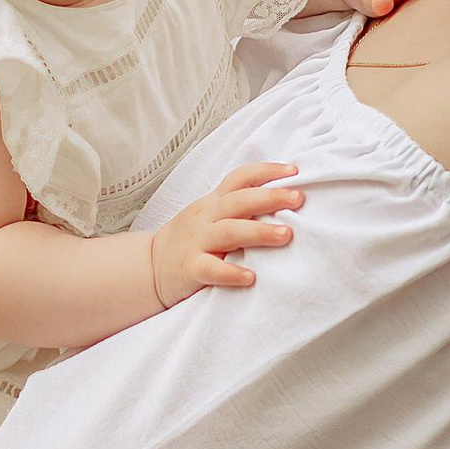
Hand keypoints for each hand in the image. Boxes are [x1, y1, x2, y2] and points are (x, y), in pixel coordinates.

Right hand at [150, 163, 303, 306]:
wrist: (150, 267)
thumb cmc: (192, 241)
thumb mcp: (211, 216)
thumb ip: (240, 207)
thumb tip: (284, 199)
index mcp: (214, 202)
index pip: (240, 177)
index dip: (267, 171)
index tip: (295, 171)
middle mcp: (206, 217)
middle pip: (239, 200)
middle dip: (271, 197)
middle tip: (298, 199)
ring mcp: (196, 242)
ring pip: (229, 231)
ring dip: (259, 232)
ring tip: (286, 235)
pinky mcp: (190, 268)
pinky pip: (211, 269)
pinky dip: (231, 273)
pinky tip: (251, 278)